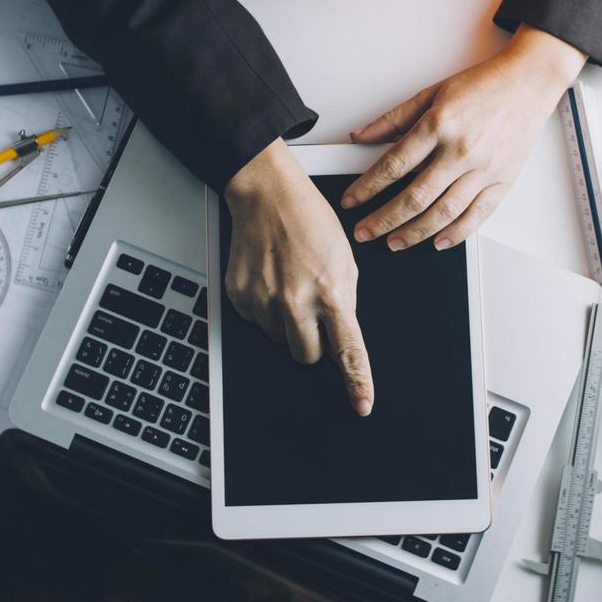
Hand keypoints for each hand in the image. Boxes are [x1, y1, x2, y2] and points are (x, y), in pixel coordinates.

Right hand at [225, 140, 374, 415]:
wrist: (267, 195)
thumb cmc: (308, 220)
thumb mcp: (345, 258)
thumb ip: (344, 298)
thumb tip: (339, 330)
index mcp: (331, 293)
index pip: (347, 351)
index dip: (358, 383)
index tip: (362, 405)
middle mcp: (296, 302)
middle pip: (308, 356)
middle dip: (312, 341)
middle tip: (310, 312)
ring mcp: (264, 301)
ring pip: (280, 340)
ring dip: (286, 324)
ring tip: (288, 286)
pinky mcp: (240, 297)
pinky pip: (256, 322)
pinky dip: (263, 309)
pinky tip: (269, 280)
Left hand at [343, 25, 586, 249]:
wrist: (528, 82)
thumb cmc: (484, 86)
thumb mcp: (432, 93)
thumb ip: (393, 119)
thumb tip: (361, 136)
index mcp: (439, 124)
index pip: (393, 165)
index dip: (367, 188)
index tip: (352, 201)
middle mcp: (461, 149)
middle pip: (414, 196)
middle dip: (384, 220)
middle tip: (365, 232)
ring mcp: (484, 168)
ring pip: (443, 212)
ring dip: (415, 233)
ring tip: (395, 242)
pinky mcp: (502, 181)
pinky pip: (477, 215)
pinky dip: (456, 233)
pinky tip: (438, 241)